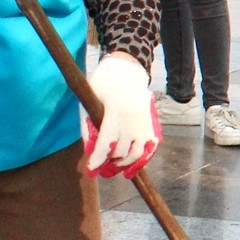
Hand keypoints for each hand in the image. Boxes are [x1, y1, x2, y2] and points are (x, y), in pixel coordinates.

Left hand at [81, 53, 158, 176]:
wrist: (127, 70)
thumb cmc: (104, 83)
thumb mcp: (90, 100)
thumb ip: (89, 126)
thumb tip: (90, 151)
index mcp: (116, 110)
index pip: (107, 142)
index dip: (98, 158)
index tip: (90, 169)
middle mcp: (133, 118)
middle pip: (121, 150)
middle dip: (109, 163)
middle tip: (99, 169)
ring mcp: (144, 122)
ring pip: (136, 153)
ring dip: (124, 164)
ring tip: (113, 167)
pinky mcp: (151, 124)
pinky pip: (149, 149)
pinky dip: (141, 159)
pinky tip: (131, 166)